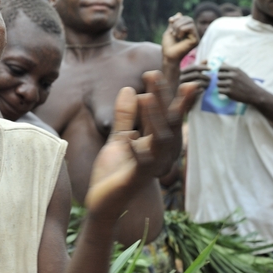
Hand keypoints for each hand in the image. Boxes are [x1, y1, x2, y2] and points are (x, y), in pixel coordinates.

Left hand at [86, 73, 195, 215]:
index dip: (166, 93)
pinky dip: (138, 152)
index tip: (163, 70)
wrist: (104, 202)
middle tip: (155, 73)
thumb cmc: (115, 171)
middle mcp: (161, 152)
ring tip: (146, 97)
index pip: (166, 114)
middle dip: (163, 97)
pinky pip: (142, 163)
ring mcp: (151, 166)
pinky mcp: (137, 178)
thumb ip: (125, 116)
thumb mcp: (119, 138)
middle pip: (167, 122)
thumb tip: (130, 89)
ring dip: (154, 117)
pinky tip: (131, 140)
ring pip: (159, 139)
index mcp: (158, 141)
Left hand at [161, 13, 197, 61]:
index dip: (178, 18)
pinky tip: (179, 37)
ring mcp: (195, 37)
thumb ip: (174, 23)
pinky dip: (182, 30)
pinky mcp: (196, 40)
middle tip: (172, 31)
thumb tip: (179, 13)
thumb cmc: (168, 46)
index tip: (170, 21)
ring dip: (179, 26)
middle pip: (189, 19)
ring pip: (190, 22)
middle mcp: (193, 34)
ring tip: (174, 35)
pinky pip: (190, 27)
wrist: (168, 56)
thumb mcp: (170, 31)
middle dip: (178, 22)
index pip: (186, 18)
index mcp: (188, 31)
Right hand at [179, 64, 209, 101]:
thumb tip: (206, 60)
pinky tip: (203, 90)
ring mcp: (182, 86)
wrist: (184, 100)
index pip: (194, 67)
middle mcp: (180, 78)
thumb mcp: (194, 76)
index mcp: (181, 72)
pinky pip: (197, 90)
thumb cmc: (190, 86)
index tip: (210, 69)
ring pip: (198, 82)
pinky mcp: (185, 94)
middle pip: (196, 74)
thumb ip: (199, 68)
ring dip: (206, 83)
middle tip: (210, 79)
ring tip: (208, 84)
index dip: (203, 67)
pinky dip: (202, 89)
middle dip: (205, 76)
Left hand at [217, 65, 262, 104]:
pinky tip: (228, 92)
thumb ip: (231, 68)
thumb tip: (221, 63)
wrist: (254, 93)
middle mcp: (232, 75)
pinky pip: (219, 90)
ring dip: (221, 86)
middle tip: (226, 83)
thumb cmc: (246, 83)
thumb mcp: (241, 73)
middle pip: (218, 76)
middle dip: (221, 79)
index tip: (223, 75)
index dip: (220, 72)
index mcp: (235, 69)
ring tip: (228, 88)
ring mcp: (230, 84)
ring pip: (218, 84)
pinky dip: (223, 92)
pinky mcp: (229, 92)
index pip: (220, 68)